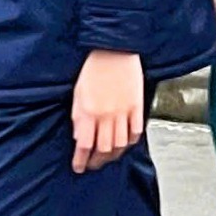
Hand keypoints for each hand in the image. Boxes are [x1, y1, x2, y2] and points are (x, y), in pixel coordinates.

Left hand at [71, 50, 145, 172]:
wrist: (115, 48)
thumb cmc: (94, 67)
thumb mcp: (78, 92)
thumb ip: (78, 117)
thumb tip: (79, 137)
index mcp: (89, 111)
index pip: (85, 145)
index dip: (81, 160)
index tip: (79, 167)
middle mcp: (107, 115)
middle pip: (104, 149)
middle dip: (97, 162)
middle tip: (93, 165)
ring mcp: (124, 111)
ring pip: (121, 144)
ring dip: (113, 155)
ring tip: (108, 158)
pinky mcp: (137, 105)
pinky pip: (136, 131)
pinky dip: (131, 141)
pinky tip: (126, 144)